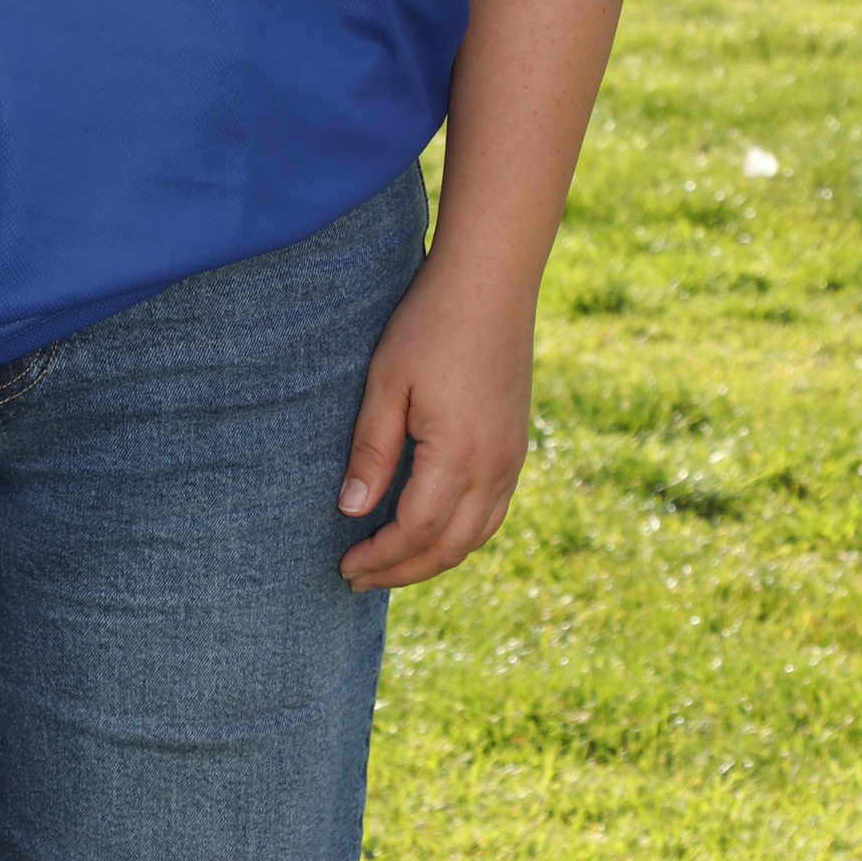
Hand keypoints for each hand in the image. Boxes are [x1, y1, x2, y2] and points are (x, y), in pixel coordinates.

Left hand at [335, 252, 533, 591]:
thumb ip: (372, 449)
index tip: (344, 565)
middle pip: (449, 547)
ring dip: (434, 559)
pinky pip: (493, 512)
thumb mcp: (387, 382)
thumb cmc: (430, 324)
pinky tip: (436, 531)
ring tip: (392, 565)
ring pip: (477, 536)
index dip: (379, 557)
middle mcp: (493, 467)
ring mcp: (512, 458)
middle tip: (359, 578)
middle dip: (402, 571)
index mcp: (458, 455)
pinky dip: (463, 536)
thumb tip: (352, 511)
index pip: (415, 532)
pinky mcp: (517, 445)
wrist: (491, 282)